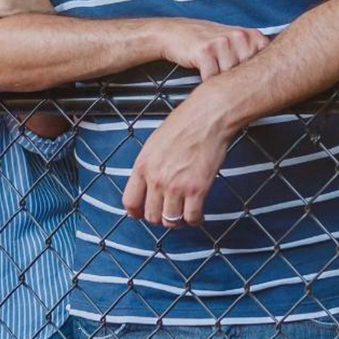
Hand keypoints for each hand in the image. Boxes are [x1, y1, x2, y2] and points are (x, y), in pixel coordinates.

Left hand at [122, 91, 230, 225]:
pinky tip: (198, 215)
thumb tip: (149, 181)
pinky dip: (195, 220)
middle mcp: (156, 180)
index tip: (143, 213)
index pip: (130, 202)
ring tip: (184, 215)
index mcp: (143, 166)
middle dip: (160, 217)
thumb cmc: (184, 123)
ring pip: (170, 220)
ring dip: (177, 221)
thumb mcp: (154, 143)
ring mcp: (177, 186)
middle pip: (151, 215)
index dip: (136, 212)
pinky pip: (192, 217)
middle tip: (169, 212)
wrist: (207, 117)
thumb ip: (149, 165)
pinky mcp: (197, 189)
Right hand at [161, 19, 269, 79]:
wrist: (175, 33)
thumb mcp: (235, 44)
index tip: (252, 86)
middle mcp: (240, 36)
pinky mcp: (205, 51)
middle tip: (225, 79)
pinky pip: (211, 79)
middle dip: (237, 83)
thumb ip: (253, 56)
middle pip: (247, 75)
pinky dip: (206, 82)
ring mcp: (223, 42)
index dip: (259, 80)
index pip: (265, 66)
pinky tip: (203, 72)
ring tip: (213, 72)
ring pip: (229, 79)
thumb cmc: (208, 43)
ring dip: (220, 82)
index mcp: (252, 35)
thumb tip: (274, 80)